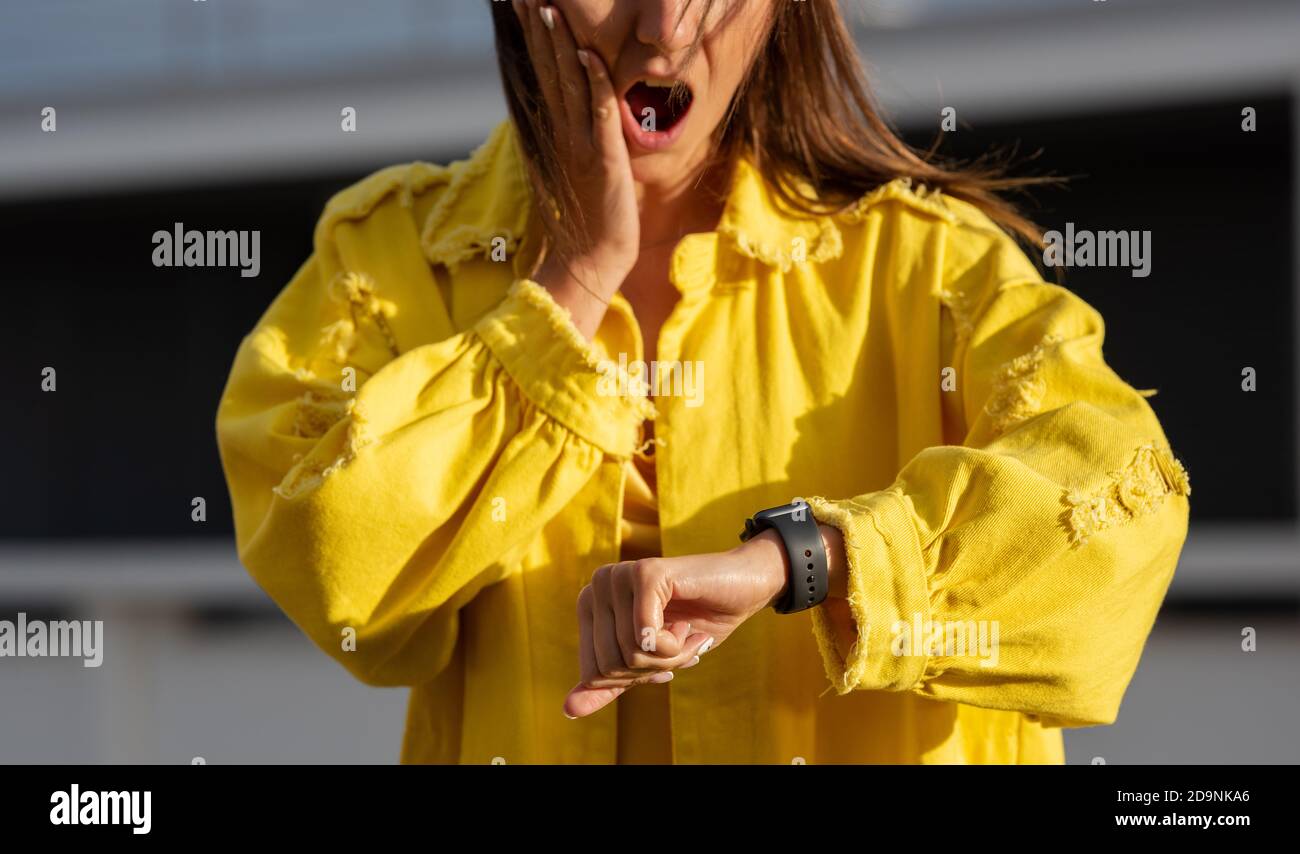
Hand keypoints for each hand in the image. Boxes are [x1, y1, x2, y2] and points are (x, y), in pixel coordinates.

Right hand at [512, 1, 639, 332]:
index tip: (521, 4)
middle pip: (548, 70)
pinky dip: (596, 84)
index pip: (542, 72)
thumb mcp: (577, 165)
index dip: (532, 37)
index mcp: (555, 131)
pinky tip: (589, 56)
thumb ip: (572, 132)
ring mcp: (580, 145)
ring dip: (560, 45)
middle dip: (537, 29)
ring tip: (550, 8)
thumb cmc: (588, 215)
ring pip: (569, 85)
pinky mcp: (602, 160)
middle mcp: (562, 133)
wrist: (592, 259)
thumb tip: (570, 105)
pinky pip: (599, 115)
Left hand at [563, 530, 791, 718]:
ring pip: (630, 654)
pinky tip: (689, 625)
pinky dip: (674, 646)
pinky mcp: (645, 573)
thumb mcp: (649, 662)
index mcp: (590, 605)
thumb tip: (569, 709)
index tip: (659, 657)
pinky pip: (645, 638)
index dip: (633, 678)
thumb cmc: (696, 621)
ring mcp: (619, 576)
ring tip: (685, 632)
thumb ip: (610, 684)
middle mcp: (597, 585)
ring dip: (669, 657)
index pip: (593, 672)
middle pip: (610, 665)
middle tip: (677, 644)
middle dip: (653, 669)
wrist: (744, 588)